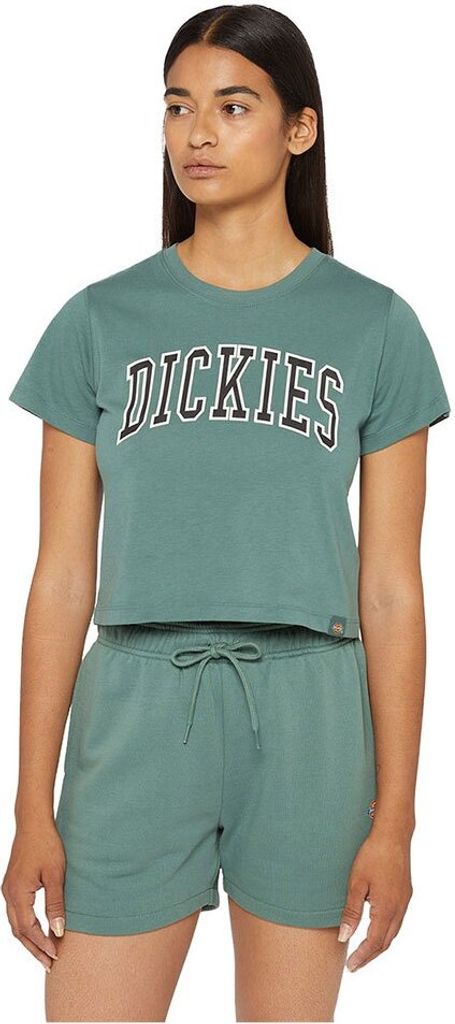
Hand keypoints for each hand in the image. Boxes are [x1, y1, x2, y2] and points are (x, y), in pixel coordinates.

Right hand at [1, 821, 65, 972]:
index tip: (56, 956)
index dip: (42, 944)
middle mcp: (8, 894)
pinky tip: (37, 931)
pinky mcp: (12, 885)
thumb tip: (58, 931)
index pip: (29, 929)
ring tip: (45, 953)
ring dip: (29, 940)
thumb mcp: (56, 874)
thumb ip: (55, 904)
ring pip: (16, 924)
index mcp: (17, 893)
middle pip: (19, 932)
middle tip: (50, 964)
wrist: (33, 823)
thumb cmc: (46, 845)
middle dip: (34, 949)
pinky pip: (16, 913)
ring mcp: (8, 890)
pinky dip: (26, 927)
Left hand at [337, 828, 412, 970]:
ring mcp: (404, 901)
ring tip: (363, 951)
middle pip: (385, 942)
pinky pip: (397, 920)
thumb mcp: (356, 884)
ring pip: (393, 932)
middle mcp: (399, 909)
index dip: (362, 956)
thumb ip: (351, 912)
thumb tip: (344, 937)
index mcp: (386, 909)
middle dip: (370, 955)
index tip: (350, 966)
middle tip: (355, 964)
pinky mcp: (405, 893)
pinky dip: (386, 931)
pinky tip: (376, 928)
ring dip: (379, 944)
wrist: (393, 835)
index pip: (374, 943)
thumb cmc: (372, 855)